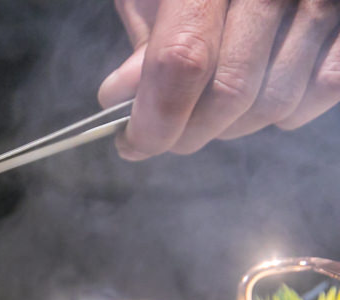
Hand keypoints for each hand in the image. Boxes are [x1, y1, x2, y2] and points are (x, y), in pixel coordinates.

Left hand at [100, 0, 339, 158]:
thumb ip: (145, 36)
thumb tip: (123, 97)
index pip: (182, 60)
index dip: (155, 118)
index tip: (132, 143)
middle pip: (230, 92)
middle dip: (188, 133)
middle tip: (166, 134)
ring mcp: (320, 0)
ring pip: (274, 102)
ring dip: (234, 124)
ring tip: (212, 108)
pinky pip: (324, 87)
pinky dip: (289, 110)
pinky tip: (263, 92)